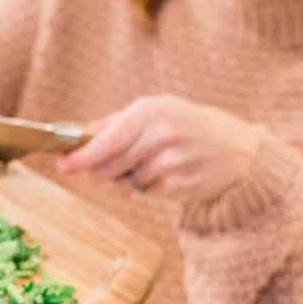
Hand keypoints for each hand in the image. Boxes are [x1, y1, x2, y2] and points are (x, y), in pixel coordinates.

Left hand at [56, 95, 261, 202]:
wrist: (239, 150)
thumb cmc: (192, 125)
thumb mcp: (158, 110)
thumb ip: (117, 122)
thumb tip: (81, 133)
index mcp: (151, 111)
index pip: (105, 141)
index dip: (81, 157)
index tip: (63, 164)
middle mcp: (160, 135)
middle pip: (110, 165)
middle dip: (98, 171)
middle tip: (94, 170)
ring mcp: (170, 163)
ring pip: (126, 182)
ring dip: (126, 179)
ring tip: (148, 163)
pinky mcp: (178, 186)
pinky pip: (145, 193)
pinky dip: (145, 187)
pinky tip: (162, 174)